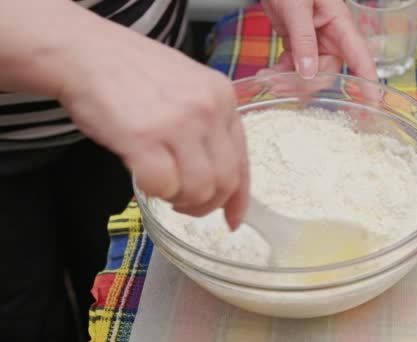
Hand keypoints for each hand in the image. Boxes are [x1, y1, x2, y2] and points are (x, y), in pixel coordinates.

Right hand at [57, 23, 248, 227]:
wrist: (85, 52)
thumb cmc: (132, 72)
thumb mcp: (188, 88)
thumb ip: (207, 125)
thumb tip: (217, 175)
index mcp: (224, 97)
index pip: (242, 160)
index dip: (239, 198)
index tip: (232, 220)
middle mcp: (208, 109)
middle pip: (224, 181)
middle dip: (205, 204)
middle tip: (184, 205)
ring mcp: (178, 123)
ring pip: (198, 189)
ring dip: (180, 200)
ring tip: (163, 188)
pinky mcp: (144, 137)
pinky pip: (163, 186)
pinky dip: (154, 192)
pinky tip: (145, 181)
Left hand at [260, 0, 376, 80]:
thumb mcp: (296, 7)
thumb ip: (303, 39)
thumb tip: (308, 72)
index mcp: (340, 25)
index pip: (361, 59)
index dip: (368, 83)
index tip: (372, 104)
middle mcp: (331, 38)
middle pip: (328, 74)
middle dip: (304, 85)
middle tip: (277, 85)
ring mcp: (314, 43)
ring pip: (308, 75)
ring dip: (288, 82)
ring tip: (267, 79)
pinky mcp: (297, 45)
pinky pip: (293, 68)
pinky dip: (280, 73)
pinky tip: (267, 73)